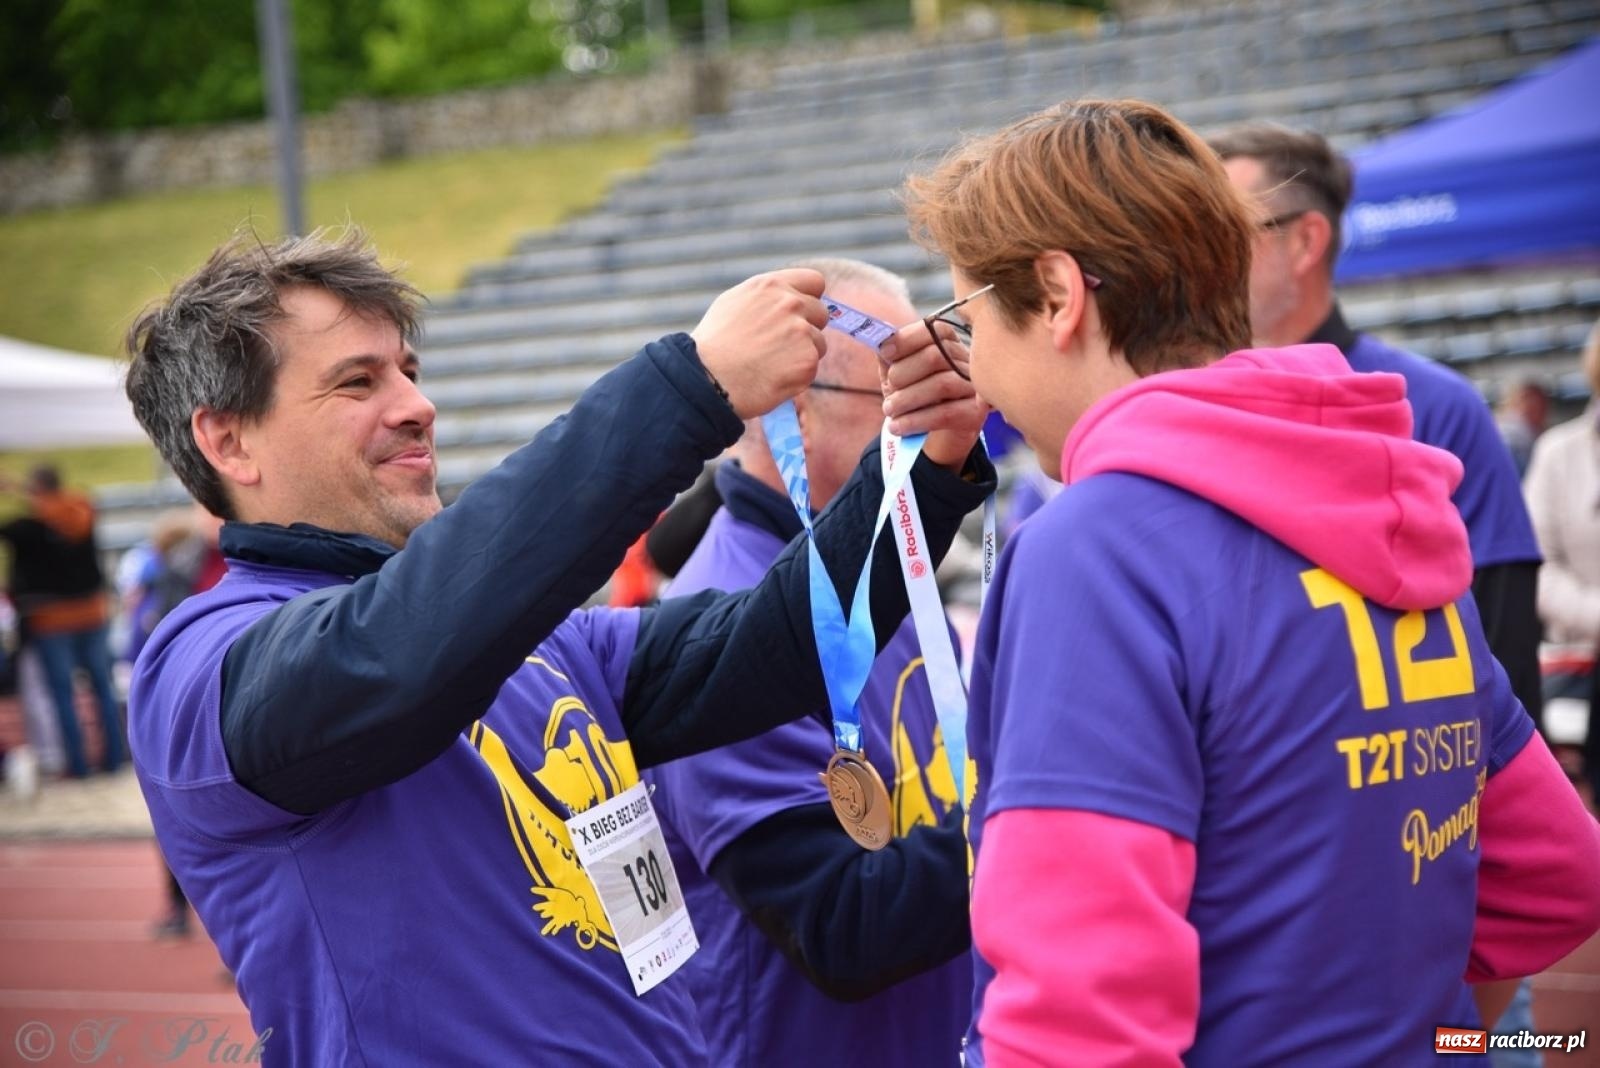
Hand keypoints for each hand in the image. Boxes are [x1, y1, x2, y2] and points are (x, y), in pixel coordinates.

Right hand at [691, 270, 831, 418]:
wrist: (706, 379)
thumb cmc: (714, 345)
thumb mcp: (734, 303)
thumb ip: (767, 297)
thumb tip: (790, 297)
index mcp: (771, 285)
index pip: (814, 281)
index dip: (809, 299)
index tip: (801, 314)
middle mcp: (790, 303)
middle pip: (821, 313)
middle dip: (807, 328)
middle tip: (780, 346)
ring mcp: (801, 331)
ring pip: (818, 343)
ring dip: (802, 354)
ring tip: (770, 365)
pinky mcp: (807, 360)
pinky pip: (812, 368)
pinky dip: (797, 376)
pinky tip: (772, 378)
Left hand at [880, 320, 987, 470]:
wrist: (936, 433)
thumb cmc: (916, 397)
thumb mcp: (900, 375)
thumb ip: (891, 357)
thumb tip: (882, 343)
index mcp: (949, 344)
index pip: (934, 330)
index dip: (907, 339)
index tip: (885, 353)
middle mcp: (967, 362)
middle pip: (935, 356)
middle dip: (903, 374)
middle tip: (888, 392)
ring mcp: (974, 387)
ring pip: (941, 385)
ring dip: (907, 399)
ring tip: (889, 410)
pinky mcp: (975, 414)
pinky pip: (946, 414)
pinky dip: (916, 421)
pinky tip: (898, 427)